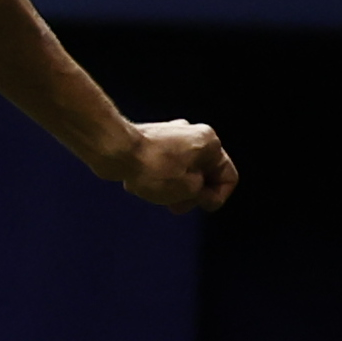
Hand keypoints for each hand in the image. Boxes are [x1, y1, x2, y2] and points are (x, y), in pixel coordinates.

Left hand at [96, 116, 235, 212]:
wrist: (113, 149)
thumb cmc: (152, 168)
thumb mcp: (187, 189)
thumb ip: (202, 194)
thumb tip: (198, 192)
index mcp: (210, 142)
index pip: (228, 176)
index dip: (217, 197)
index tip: (199, 206)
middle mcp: (193, 134)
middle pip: (204, 173)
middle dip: (192, 194)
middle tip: (176, 206)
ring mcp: (171, 136)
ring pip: (182, 171)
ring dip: (172, 188)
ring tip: (154, 195)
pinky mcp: (150, 141)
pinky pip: (162, 167)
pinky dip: (155, 179)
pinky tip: (138, 183)